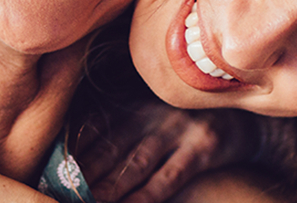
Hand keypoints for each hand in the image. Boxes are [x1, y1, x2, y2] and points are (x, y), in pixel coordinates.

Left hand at [74, 101, 257, 202]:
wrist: (245, 122)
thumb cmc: (188, 122)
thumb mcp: (153, 113)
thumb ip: (122, 126)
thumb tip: (78, 149)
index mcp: (136, 104)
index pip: (95, 128)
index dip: (72, 150)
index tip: (50, 169)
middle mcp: (153, 114)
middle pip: (109, 148)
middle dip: (82, 173)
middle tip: (59, 190)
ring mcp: (177, 131)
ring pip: (133, 166)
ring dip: (107, 188)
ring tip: (86, 200)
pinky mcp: (201, 150)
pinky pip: (166, 179)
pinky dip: (144, 196)